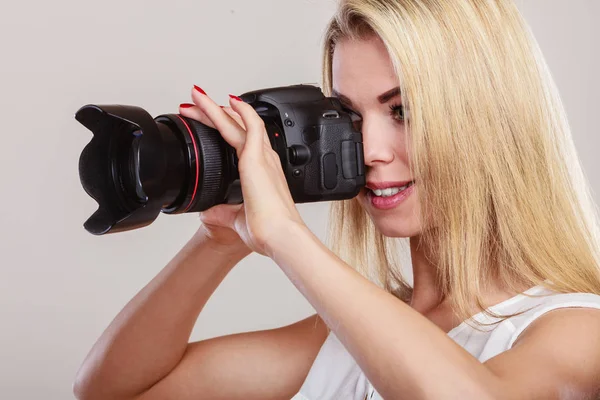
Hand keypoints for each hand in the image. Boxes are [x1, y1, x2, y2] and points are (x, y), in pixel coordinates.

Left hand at [179, 86, 304, 256]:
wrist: (278, 236)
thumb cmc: (267, 230)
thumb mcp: (236, 218)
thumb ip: (222, 212)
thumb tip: (207, 212)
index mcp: (262, 171)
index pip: (240, 140)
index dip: (222, 128)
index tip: (205, 121)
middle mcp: (264, 160)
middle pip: (237, 126)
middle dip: (214, 112)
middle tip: (195, 101)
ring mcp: (262, 157)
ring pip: (237, 122)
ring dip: (216, 107)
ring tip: (197, 95)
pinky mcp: (257, 158)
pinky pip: (251, 125)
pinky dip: (241, 109)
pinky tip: (227, 100)